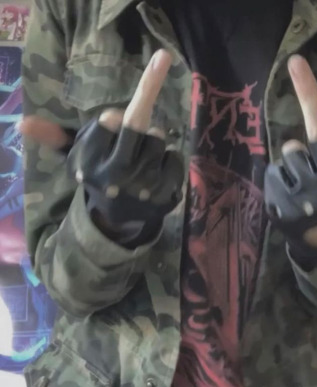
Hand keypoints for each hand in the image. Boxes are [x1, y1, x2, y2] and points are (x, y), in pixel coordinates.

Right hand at [21, 50, 183, 213]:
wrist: (119, 219)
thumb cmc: (99, 177)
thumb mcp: (75, 158)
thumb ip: (54, 138)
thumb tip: (22, 124)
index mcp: (91, 164)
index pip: (110, 120)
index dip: (114, 117)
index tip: (114, 120)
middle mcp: (117, 175)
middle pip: (137, 123)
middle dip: (138, 119)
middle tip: (136, 129)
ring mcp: (144, 186)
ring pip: (158, 138)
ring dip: (154, 139)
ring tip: (143, 154)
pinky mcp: (166, 194)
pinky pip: (176, 157)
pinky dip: (170, 158)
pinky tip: (158, 170)